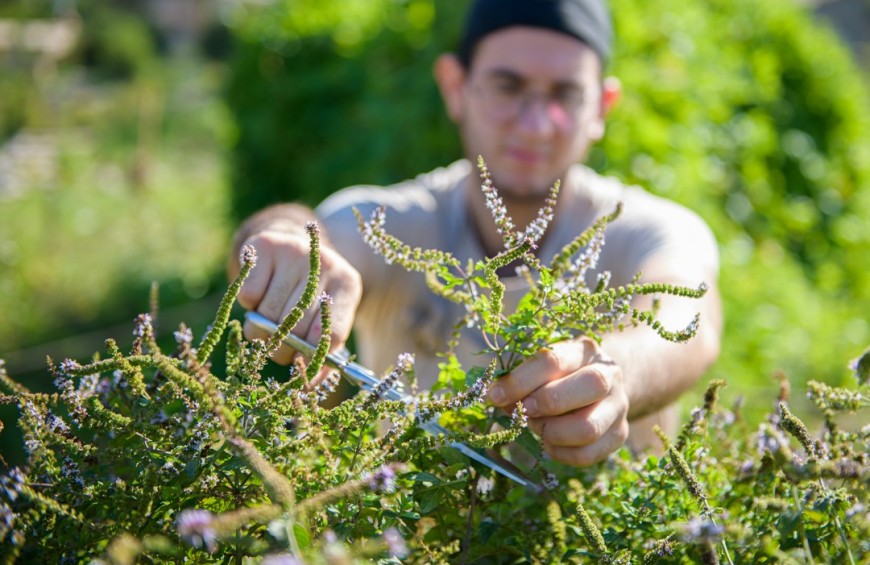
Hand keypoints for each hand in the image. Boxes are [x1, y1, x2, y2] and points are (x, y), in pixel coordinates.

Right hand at [235, 229, 361, 370]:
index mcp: (348, 285)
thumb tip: (306, 388)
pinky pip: (249, 296)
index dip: (313, 356)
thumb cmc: (313, 297)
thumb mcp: (328, 319)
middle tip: (280, 348)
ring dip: (262, 329)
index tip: (299, 366)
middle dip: (283, 349)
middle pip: (296, 327)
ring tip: (270, 322)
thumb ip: (323, 355)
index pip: (332, 332)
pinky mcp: (265, 247)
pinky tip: (261, 294)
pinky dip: (249, 304)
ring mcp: (295, 252)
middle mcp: (325, 264)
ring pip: (268, 315)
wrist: (296, 249)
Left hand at [487, 337, 628, 465]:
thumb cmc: (561, 374)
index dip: (521, 381)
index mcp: (584, 350)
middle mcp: (609, 375)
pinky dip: (560, 453)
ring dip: (552, 432)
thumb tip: (497, 397)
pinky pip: (587, 454)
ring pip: (588, 428)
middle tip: (523, 411)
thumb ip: (523, 379)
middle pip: (588, 387)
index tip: (495, 396)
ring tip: (537, 426)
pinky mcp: (619, 434)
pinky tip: (549, 442)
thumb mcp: (544, 366)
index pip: (553, 360)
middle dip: (547, 403)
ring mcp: (619, 406)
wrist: (602, 385)